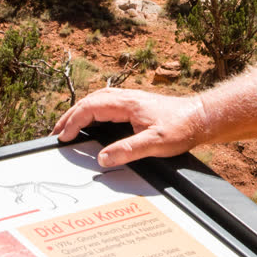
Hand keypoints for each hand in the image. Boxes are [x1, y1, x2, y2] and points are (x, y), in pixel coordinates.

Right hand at [52, 88, 209, 166]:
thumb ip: (128, 150)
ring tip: (68, 127)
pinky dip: (92, 112)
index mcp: (127, 103)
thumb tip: (102, 158)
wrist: (201, 117)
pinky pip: (106, 104)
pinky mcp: (136, 105)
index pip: (91, 108)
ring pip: (97, 100)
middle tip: (56, 133)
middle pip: (89, 101)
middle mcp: (126, 97)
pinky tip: (91, 122)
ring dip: (80, 112)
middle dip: (70, 116)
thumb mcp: (155, 143)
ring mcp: (131, 99)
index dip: (73, 122)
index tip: (63, 137)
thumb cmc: (181, 128)